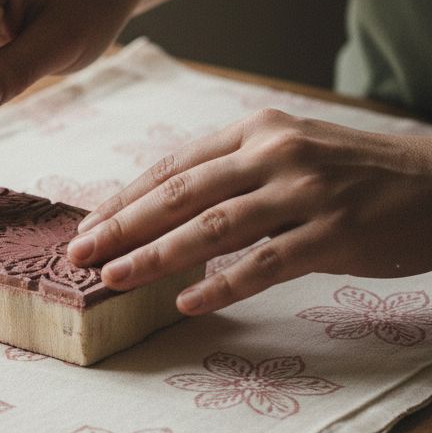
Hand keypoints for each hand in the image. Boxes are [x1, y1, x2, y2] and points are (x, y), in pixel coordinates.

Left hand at [67, 108, 431, 313]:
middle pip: (181, 194)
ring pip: (213, 226)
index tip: (85, 227)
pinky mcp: (335, 233)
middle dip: (121, 227)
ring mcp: (306, 191)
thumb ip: (231, 173)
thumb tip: (160, 211)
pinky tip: (187, 302)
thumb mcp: (289, 152)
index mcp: (257, 130)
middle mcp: (275, 153)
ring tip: (113, 280)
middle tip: (78, 256)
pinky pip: (265, 263)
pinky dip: (222, 284)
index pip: (172, 166)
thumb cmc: (354, 173)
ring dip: (155, 256)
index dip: (123, 199)